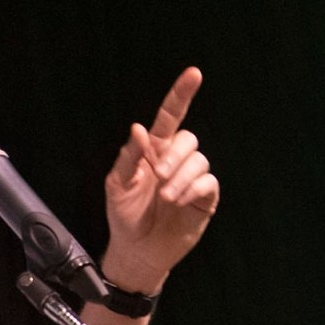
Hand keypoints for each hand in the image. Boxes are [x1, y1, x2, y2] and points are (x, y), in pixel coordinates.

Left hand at [103, 67, 219, 290]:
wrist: (137, 251)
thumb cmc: (124, 216)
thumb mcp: (116, 186)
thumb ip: (129, 157)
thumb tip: (139, 128)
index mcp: (153, 151)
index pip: (170, 116)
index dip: (182, 94)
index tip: (194, 74)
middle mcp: (175, 160)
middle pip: (188, 139)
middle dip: (175, 155)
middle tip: (159, 176)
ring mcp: (191, 179)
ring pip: (199, 161)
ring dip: (182, 177)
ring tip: (166, 197)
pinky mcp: (204, 198)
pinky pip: (208, 182)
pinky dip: (194, 189)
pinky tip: (180, 201)